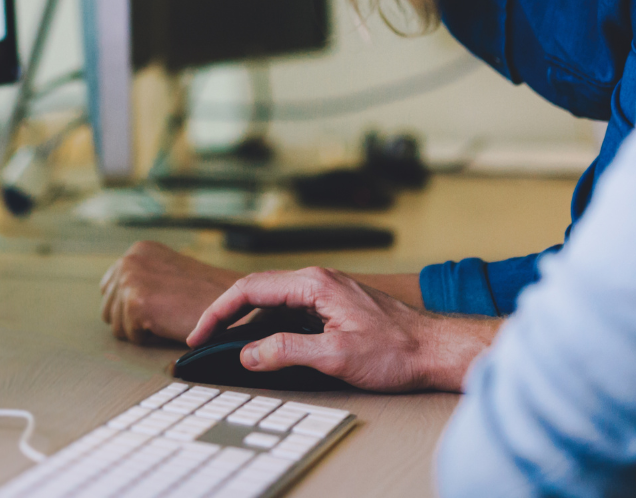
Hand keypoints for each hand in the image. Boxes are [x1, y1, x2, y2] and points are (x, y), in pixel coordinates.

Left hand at [100, 242, 240, 344]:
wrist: (233, 309)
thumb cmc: (206, 297)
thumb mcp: (169, 275)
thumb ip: (143, 279)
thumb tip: (113, 298)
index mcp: (139, 250)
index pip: (109, 289)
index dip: (132, 307)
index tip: (159, 306)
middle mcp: (130, 258)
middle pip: (108, 308)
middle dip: (133, 320)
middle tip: (166, 313)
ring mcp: (131, 278)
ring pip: (116, 325)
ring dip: (143, 330)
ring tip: (169, 317)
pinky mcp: (135, 301)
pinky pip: (129, 336)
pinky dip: (150, 339)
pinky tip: (169, 323)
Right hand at [185, 267, 500, 392]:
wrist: (436, 350)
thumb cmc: (397, 350)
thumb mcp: (337, 356)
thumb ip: (288, 351)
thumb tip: (249, 353)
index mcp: (314, 283)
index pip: (250, 288)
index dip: (219, 312)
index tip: (200, 334)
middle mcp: (317, 280)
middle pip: (257, 291)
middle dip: (226, 315)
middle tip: (203, 341)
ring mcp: (326, 292)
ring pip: (273, 301)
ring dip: (247, 322)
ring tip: (225, 345)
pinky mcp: (333, 306)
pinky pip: (289, 311)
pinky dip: (268, 325)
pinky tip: (262, 344)